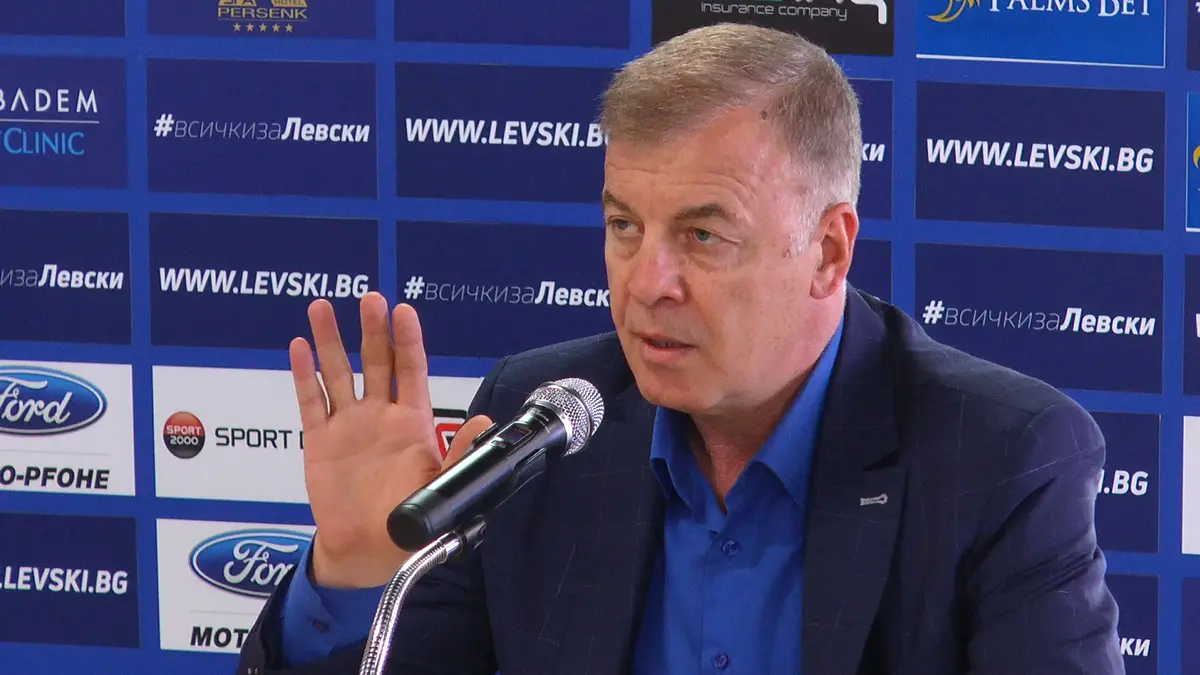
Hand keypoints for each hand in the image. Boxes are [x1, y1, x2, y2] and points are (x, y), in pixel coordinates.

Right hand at [289, 292, 492, 588]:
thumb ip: (460, 452)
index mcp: (412, 422)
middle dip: (372, 329)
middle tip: (369, 298)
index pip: (410, 370)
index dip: (407, 340)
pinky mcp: (320, 441)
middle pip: (375, 361)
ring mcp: (348, 425)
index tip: (403, 311)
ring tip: (321, 308)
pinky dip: (304, 375)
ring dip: (330, 341)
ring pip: (338, 373)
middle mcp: (380, 416)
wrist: (367, 551)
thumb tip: (484, 423)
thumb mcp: (442, 486)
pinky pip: (311, 402)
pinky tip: (300, 348)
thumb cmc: (407, 520)